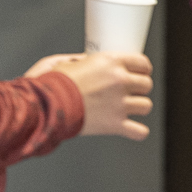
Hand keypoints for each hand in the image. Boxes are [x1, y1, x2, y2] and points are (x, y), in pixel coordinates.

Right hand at [26, 51, 153, 138]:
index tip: (141, 72)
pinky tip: (132, 128)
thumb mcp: (66, 60)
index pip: (142, 62)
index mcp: (110, 62)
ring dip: (138, 107)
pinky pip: (140, 131)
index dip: (142, 68)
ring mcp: (119, 104)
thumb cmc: (51, 84)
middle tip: (131, 90)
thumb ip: (82, 59)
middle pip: (146, 84)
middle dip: (139, 87)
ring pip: (146, 105)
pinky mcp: (115, 125)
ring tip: (129, 108)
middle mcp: (119, 81)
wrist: (45, 106)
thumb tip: (87, 61)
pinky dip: (137, 131)